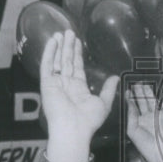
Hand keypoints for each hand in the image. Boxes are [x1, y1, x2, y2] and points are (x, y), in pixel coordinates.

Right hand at [41, 31, 118, 161]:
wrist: (73, 129)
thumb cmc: (88, 120)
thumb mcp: (103, 103)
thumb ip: (108, 89)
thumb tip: (116, 77)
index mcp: (78, 88)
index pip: (77, 66)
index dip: (77, 54)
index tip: (78, 42)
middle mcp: (66, 84)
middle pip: (66, 61)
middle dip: (68, 46)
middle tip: (69, 32)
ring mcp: (55, 84)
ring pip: (57, 61)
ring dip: (59, 47)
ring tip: (61, 33)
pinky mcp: (47, 84)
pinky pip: (47, 65)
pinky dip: (49, 53)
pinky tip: (52, 42)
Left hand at [125, 83, 162, 161]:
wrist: (160, 151)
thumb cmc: (145, 145)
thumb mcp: (132, 129)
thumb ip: (131, 114)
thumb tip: (128, 102)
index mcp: (138, 122)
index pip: (134, 107)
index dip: (130, 98)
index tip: (127, 90)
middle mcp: (147, 118)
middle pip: (142, 102)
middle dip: (139, 92)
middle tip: (135, 83)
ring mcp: (157, 116)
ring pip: (151, 100)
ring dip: (147, 92)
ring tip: (142, 83)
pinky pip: (160, 103)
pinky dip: (157, 96)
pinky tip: (153, 90)